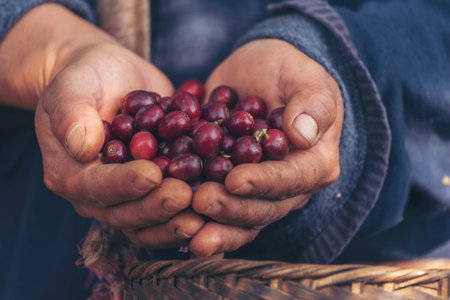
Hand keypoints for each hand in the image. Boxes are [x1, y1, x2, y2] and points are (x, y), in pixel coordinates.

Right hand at [0, 5, 206, 248]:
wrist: (111, 80)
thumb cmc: (88, 78)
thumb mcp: (74, 87)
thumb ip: (73, 114)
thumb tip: (82, 146)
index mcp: (71, 174)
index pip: (96, 186)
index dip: (124, 183)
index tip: (152, 174)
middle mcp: (98, 195)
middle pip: (126, 213)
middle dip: (157, 206)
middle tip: (186, 196)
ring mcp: (127, 198)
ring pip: (149, 221)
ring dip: (176, 221)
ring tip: (204, 214)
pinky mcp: (152, 193)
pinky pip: (169, 212)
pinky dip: (189, 214)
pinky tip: (215, 207)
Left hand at [189, 39, 342, 255]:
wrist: (256, 73)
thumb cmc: (286, 71)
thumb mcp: (304, 76)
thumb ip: (313, 103)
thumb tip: (302, 135)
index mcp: (313, 163)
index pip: (290, 180)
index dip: (263, 183)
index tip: (234, 180)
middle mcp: (288, 187)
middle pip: (262, 208)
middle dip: (231, 208)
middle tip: (199, 201)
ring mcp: (258, 192)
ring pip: (239, 219)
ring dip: (212, 224)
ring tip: (185, 224)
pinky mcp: (231, 190)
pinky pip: (217, 209)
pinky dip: (197, 219)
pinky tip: (174, 223)